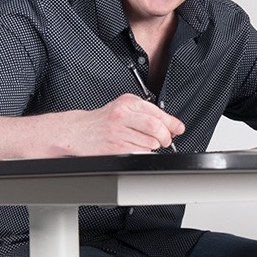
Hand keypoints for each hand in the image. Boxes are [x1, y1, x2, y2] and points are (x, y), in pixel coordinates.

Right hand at [64, 94, 185, 154]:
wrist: (78, 131)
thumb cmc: (103, 121)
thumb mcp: (123, 108)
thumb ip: (146, 113)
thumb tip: (172, 125)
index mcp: (127, 103)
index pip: (157, 113)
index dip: (171, 123)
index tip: (178, 129)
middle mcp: (122, 115)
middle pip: (155, 127)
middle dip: (165, 137)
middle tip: (165, 140)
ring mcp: (118, 132)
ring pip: (149, 142)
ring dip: (154, 146)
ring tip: (148, 144)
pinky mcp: (115, 148)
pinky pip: (139, 153)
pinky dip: (144, 153)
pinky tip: (137, 148)